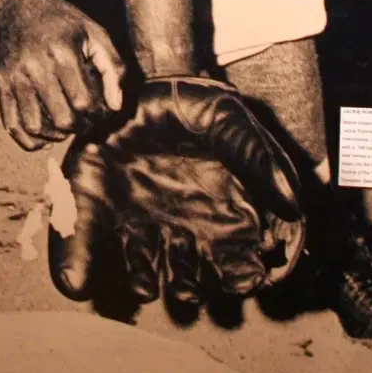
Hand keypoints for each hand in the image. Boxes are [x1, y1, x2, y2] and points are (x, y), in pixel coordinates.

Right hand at [0, 0, 123, 151]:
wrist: (20, 5)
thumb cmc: (65, 22)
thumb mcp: (96, 34)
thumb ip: (113, 69)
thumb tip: (114, 106)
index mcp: (63, 55)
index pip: (85, 103)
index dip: (98, 115)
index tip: (100, 109)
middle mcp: (36, 68)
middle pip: (63, 119)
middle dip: (80, 126)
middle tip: (85, 118)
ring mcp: (16, 78)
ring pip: (36, 127)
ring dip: (56, 135)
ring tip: (66, 125)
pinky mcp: (1, 84)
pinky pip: (12, 125)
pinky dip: (29, 140)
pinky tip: (44, 137)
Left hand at [49, 77, 304, 308]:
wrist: (138, 82)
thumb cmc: (190, 105)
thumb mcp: (229, 122)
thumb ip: (259, 160)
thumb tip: (293, 208)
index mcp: (213, 214)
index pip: (233, 261)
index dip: (239, 277)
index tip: (243, 280)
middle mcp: (176, 227)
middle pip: (188, 277)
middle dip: (188, 290)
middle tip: (188, 290)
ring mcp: (134, 221)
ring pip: (142, 271)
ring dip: (144, 284)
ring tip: (147, 285)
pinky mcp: (94, 208)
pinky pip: (86, 243)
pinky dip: (78, 265)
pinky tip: (78, 282)